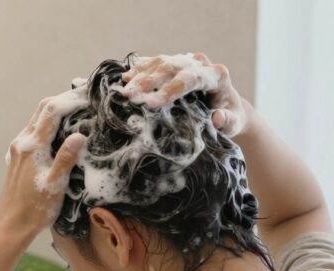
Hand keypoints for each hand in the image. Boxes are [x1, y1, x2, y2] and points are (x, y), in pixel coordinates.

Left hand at [0, 92, 86, 238]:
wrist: (12, 225)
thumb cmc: (35, 209)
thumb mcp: (55, 185)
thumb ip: (66, 159)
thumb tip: (80, 135)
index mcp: (32, 147)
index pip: (51, 111)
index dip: (70, 99)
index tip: (89, 94)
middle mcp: (21, 143)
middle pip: (42, 110)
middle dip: (63, 100)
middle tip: (85, 97)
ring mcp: (17, 149)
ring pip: (36, 120)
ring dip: (55, 111)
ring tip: (77, 109)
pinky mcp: (17, 157)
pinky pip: (33, 132)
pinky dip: (48, 124)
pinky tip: (61, 131)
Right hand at [119, 52, 249, 136]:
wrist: (225, 105)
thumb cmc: (228, 117)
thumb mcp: (233, 123)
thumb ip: (227, 121)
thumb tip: (216, 117)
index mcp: (217, 76)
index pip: (191, 79)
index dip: (170, 90)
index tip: (152, 104)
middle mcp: (201, 64)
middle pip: (172, 67)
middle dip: (149, 81)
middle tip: (129, 95)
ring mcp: (186, 60)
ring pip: (161, 62)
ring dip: (141, 75)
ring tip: (124, 88)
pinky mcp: (175, 62)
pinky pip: (155, 61)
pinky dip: (140, 68)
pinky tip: (125, 76)